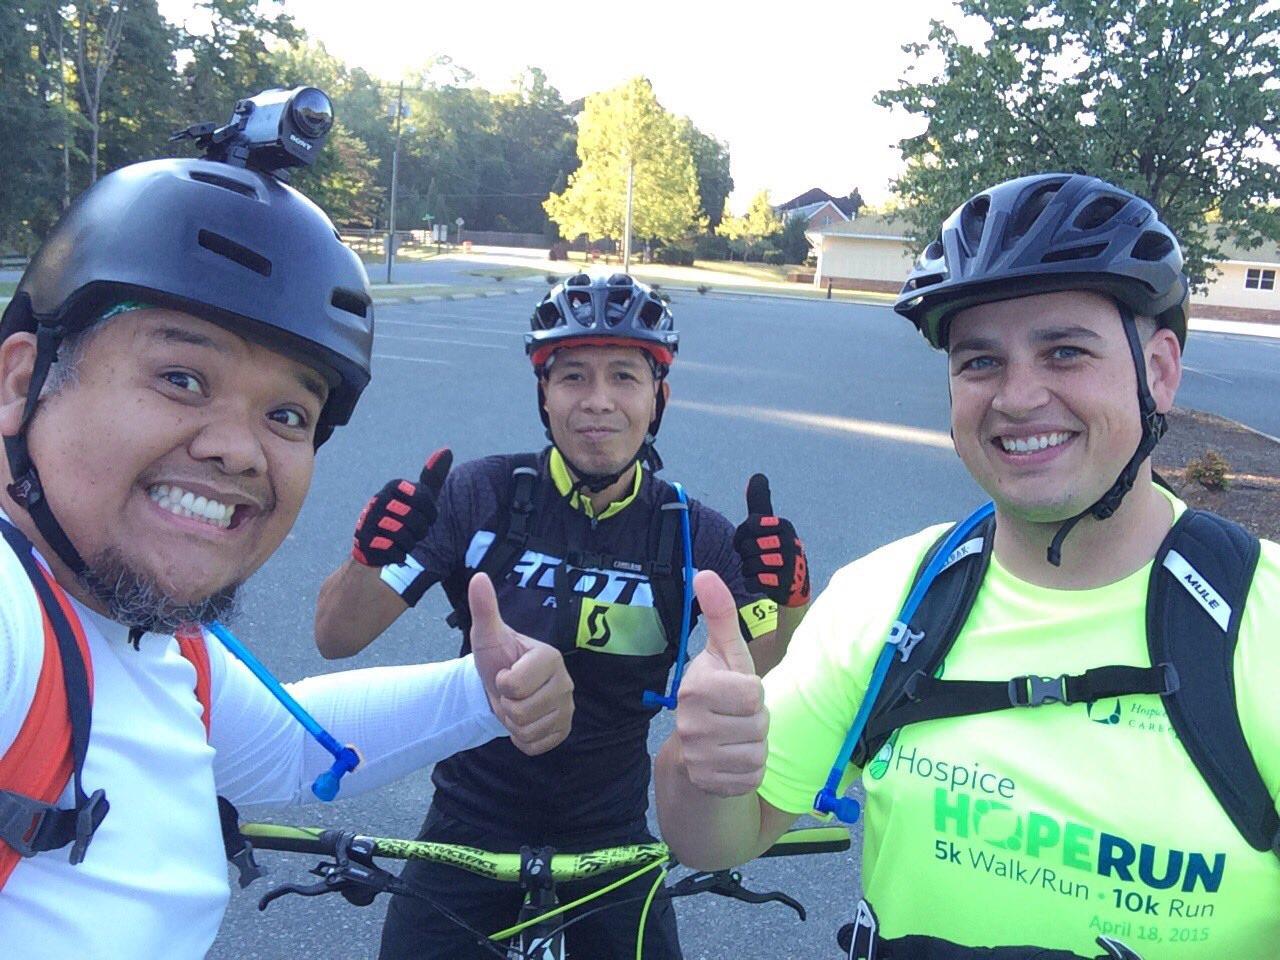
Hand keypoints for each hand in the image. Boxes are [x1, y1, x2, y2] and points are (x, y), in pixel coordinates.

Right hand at [351, 448, 451, 566]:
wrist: (374, 541)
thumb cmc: (403, 515)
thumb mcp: (420, 495)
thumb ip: (433, 475)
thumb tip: (447, 450)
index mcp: (394, 486)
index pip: (426, 499)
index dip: (430, 514)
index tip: (425, 516)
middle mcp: (379, 500)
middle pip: (416, 521)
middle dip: (419, 530)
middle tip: (412, 530)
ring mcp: (369, 520)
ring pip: (405, 537)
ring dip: (409, 543)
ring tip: (402, 539)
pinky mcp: (364, 542)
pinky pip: (394, 552)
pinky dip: (399, 555)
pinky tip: (394, 550)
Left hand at [468, 573, 574, 755]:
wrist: (503, 687)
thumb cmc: (498, 658)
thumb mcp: (488, 635)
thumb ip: (484, 609)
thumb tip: (478, 577)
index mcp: (550, 657)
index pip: (514, 684)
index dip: (501, 683)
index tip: (505, 673)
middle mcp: (566, 683)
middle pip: (521, 711)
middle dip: (505, 706)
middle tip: (509, 693)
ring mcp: (568, 709)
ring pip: (527, 730)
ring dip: (512, 723)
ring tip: (515, 705)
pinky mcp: (564, 730)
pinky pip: (535, 746)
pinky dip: (522, 739)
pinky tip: (524, 721)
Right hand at [674, 571, 767, 796]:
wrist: (695, 750)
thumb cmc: (719, 694)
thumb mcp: (725, 655)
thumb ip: (719, 615)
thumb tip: (704, 572)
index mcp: (694, 688)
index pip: (754, 693)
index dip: (753, 693)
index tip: (736, 692)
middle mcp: (689, 725)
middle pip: (759, 724)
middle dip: (756, 721)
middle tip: (737, 718)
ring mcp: (697, 758)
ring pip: (758, 753)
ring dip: (755, 746)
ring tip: (735, 738)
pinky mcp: (709, 784)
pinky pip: (752, 777)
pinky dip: (750, 771)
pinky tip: (732, 761)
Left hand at [733, 473, 809, 607]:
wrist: (792, 582)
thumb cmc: (774, 549)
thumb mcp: (768, 524)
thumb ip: (760, 502)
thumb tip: (757, 475)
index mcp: (783, 525)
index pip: (749, 525)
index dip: (742, 536)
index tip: (751, 540)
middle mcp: (790, 543)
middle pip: (747, 547)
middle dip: (746, 555)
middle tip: (758, 557)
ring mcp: (789, 565)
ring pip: (748, 565)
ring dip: (749, 570)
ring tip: (761, 570)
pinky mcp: (784, 585)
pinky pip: (752, 582)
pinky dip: (752, 583)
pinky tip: (762, 582)